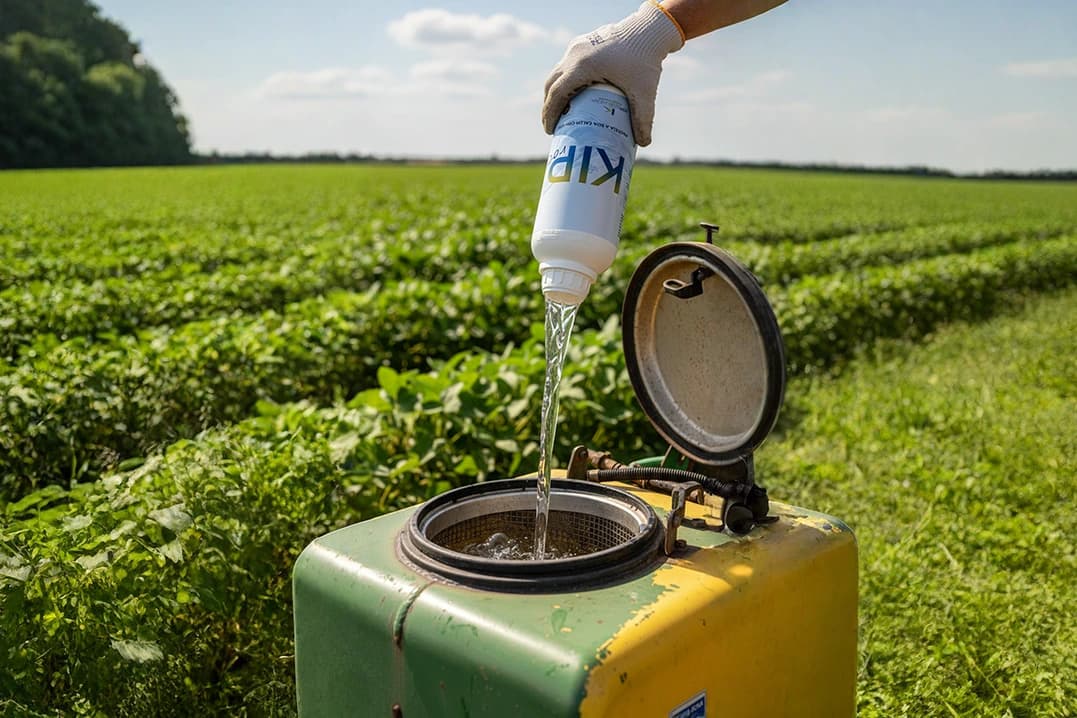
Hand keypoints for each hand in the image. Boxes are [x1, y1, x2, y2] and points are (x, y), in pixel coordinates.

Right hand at [542, 1, 683, 146]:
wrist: (650, 29)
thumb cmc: (646, 59)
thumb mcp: (644, 92)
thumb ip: (643, 119)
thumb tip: (643, 144)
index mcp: (582, 66)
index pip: (556, 94)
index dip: (550, 114)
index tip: (550, 131)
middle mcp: (574, 54)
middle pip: (551, 84)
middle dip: (549, 106)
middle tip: (554, 126)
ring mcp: (577, 46)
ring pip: (558, 73)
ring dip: (556, 92)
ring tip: (563, 112)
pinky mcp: (583, 42)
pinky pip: (567, 64)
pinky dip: (566, 80)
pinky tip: (576, 93)